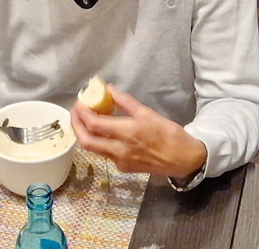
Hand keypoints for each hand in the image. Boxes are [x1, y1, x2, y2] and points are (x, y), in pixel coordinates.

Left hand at [72, 87, 207, 178]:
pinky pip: (104, 153)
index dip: (82, 113)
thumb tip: (109, 89)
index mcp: (127, 132)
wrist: (182, 159)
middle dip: (76, 125)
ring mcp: (120, 161)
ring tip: (86, 119)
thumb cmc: (168, 133)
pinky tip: (103, 131)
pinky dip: (98, 141)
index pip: (94, 124)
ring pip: (93, 149)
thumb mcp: (148, 113)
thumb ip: (125, 102)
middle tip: (76, 111)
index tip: (80, 102)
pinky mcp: (123, 168)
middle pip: (86, 141)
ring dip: (85, 134)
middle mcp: (119, 149)